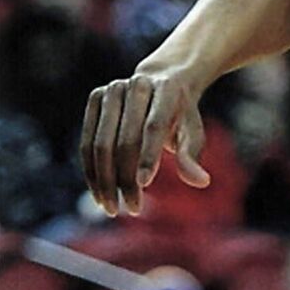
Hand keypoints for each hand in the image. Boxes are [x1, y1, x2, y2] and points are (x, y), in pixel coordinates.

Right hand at [81, 69, 209, 215]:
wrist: (161, 80)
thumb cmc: (182, 115)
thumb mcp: (193, 132)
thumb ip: (192, 156)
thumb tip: (202, 182)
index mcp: (166, 90)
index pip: (154, 126)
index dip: (148, 155)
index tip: (144, 186)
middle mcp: (135, 86)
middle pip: (125, 140)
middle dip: (126, 178)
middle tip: (133, 210)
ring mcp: (111, 90)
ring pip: (101, 144)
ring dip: (104, 180)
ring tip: (113, 208)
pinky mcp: (94, 99)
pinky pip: (87, 142)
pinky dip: (91, 171)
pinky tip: (99, 194)